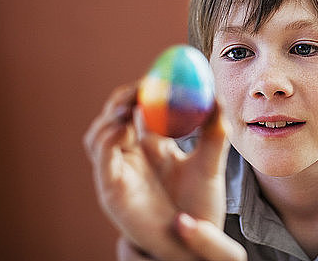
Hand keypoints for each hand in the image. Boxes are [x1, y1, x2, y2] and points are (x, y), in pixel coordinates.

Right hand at [84, 81, 230, 259]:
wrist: (192, 244)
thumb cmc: (200, 205)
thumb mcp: (211, 165)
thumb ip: (214, 135)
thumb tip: (217, 98)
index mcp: (152, 145)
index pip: (140, 109)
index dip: (144, 90)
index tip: (158, 74)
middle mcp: (131, 155)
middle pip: (116, 116)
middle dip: (124, 96)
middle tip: (141, 84)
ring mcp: (118, 171)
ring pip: (100, 133)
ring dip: (111, 114)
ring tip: (131, 102)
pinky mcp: (111, 188)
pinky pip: (102, 158)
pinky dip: (107, 138)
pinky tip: (124, 127)